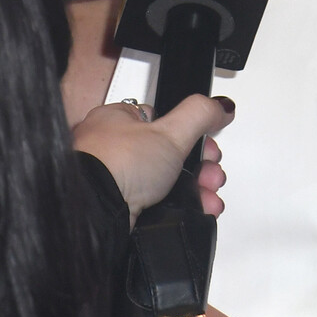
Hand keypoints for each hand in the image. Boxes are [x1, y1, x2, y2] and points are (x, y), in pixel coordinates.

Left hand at [73, 96, 232, 223]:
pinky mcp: (118, 208)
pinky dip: (176, 209)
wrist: (95, 211)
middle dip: (198, 169)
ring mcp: (114, 180)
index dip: (191, 135)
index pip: (163, 121)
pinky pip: (155, 206)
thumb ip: (199, 115)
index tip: (208, 147)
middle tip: (210, 176)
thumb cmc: (117, 165)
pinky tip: (192, 211)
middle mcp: (113, 149)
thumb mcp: (170, 132)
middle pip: (169, 156)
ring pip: (165, 184)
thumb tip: (220, 105)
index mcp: (119, 120)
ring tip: (207, 199)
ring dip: (194, 191)